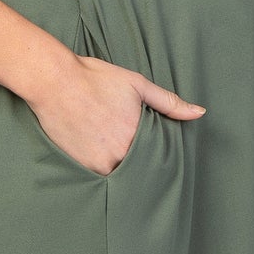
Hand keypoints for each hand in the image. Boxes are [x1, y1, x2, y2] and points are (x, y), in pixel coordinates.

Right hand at [28, 54, 204, 175]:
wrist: (54, 81)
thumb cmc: (95, 78)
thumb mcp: (137, 85)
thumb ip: (169, 102)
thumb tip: (200, 113)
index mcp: (138, 136)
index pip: (159, 157)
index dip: (160, 157)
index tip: (161, 157)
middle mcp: (121, 155)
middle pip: (141, 169)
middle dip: (144, 165)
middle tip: (141, 157)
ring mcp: (100, 163)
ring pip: (121, 175)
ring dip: (125, 169)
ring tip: (120, 154)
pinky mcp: (82, 166)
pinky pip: (101, 175)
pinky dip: (106, 168)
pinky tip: (103, 154)